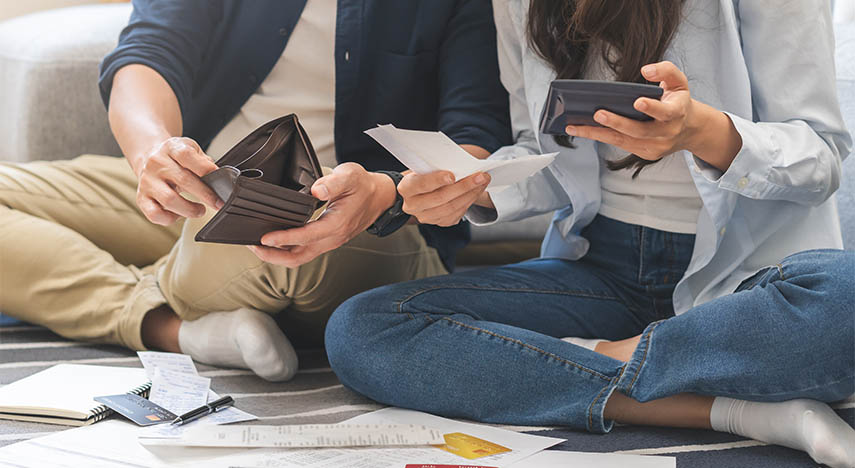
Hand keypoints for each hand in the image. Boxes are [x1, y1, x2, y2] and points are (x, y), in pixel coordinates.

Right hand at [134, 137, 221, 224]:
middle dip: (205, 195)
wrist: (149, 158)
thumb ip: (204, 162)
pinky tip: (179, 214)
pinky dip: (170, 219)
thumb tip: (219, 177)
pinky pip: (154, 214)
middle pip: (183, 180)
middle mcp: (156, 163)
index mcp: (171, 148)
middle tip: (217, 202)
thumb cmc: (175, 158)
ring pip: (169, 200)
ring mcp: (147, 181)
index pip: (186, 156)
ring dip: (190, 210)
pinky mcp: (141, 198)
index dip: (205, 168)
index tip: (221, 180)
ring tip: (200, 210)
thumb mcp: (191, 150)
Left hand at [247, 163, 396, 267]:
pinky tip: (275, 242)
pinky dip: (286, 251)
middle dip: (273, 255)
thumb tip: (316, 190)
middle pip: (298, 257)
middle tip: (253, 245)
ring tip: (258, 245)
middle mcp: (332, 238)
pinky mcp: (326, 242)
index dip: (284, 238)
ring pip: (299, 258)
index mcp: (337, 224)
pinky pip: (304, 252)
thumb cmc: (363, 185)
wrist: (379, 197)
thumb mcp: (350, 176)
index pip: (306, 236)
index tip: (265, 237)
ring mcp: (329, 242)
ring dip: (277, 256)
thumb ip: (333, 183)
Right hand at [397, 170, 490, 226]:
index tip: (452, 175)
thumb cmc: (423, 174)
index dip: (437, 180)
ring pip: (451, 208)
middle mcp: (412, 205)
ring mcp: (425, 216)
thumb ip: (437, 167)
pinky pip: (456, 214)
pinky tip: (477, 191)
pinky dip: (469, 202)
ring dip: (471, 194)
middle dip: (463, 186)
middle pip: (440, 198)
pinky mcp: (437, 222)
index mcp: (406, 188)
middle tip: (480, 176)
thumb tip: (461, 166)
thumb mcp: (424, 167)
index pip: (421, 184)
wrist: (418, 190)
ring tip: (483, 182)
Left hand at [564, 61, 699, 161]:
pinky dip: (600, 137)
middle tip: (597, 114)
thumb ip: (666, 70)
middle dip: (617, 123)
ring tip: (575, 127)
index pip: (665, 112)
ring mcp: (655, 146)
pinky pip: (619, 144)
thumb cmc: (678, 101)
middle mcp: (666, 133)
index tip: (638, 101)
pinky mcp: (644, 153)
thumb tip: (645, 70)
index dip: (651, 108)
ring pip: (623, 141)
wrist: (689, 129)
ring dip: (597, 134)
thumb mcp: (679, 81)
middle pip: (639, 131)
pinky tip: (583, 130)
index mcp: (677, 113)